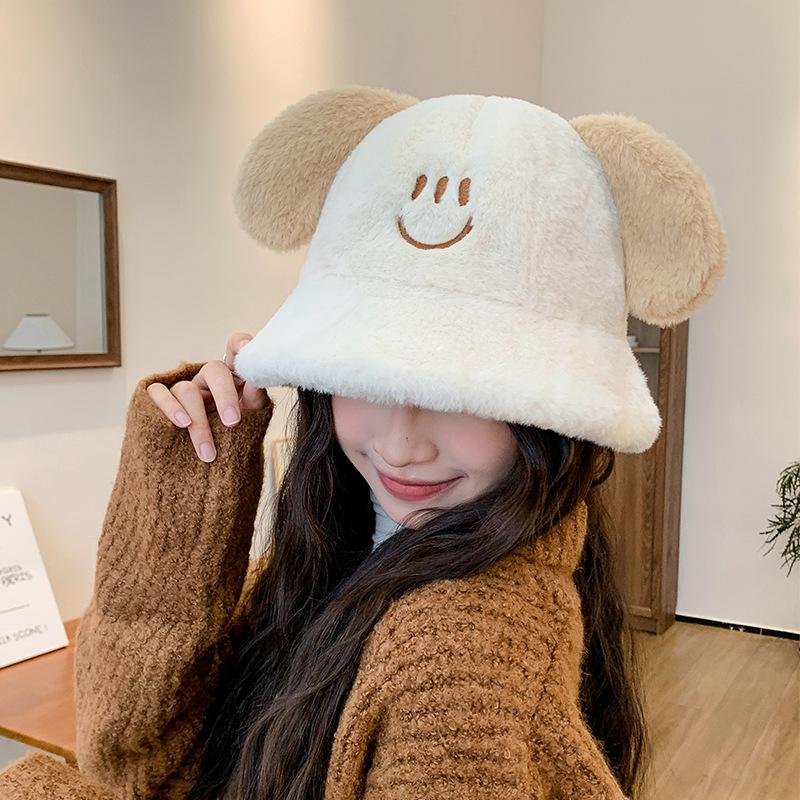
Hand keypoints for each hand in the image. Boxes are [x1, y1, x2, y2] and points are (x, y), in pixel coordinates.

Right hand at [146, 332, 268, 461]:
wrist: (211, 463)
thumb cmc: (232, 437)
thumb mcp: (250, 420)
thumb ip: (255, 401)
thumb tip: (256, 383)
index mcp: (232, 378)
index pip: (235, 352)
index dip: (240, 344)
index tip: (246, 349)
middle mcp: (207, 378)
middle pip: (213, 370)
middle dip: (224, 395)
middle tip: (233, 422)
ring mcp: (184, 387)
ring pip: (186, 390)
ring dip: (199, 423)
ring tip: (208, 452)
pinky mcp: (160, 398)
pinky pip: (158, 393)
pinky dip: (169, 408)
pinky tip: (181, 424)